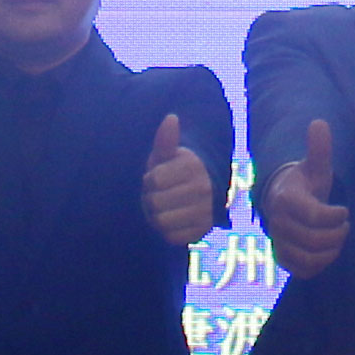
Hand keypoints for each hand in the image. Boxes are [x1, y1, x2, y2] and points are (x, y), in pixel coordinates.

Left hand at [143, 111, 217, 246]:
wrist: (198, 194)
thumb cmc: (173, 171)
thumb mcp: (166, 155)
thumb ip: (166, 139)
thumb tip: (171, 118)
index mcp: (193, 166)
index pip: (154, 180)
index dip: (149, 180)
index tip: (155, 179)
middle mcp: (204, 188)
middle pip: (155, 202)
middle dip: (150, 200)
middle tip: (158, 195)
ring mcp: (205, 211)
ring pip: (162, 221)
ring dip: (156, 217)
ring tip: (163, 208)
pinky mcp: (202, 231)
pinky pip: (172, 237)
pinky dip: (166, 231)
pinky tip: (172, 221)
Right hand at [263, 117, 349, 278]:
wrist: (285, 203)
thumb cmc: (306, 184)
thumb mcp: (314, 166)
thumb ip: (319, 149)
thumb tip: (319, 123)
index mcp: (286, 198)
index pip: (314, 215)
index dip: (335, 216)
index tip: (344, 210)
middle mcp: (277, 222)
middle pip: (314, 239)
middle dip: (337, 233)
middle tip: (345, 224)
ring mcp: (278, 242)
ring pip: (308, 258)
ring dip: (331, 251)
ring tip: (338, 238)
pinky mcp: (283, 259)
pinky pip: (303, 271)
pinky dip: (320, 265)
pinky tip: (328, 251)